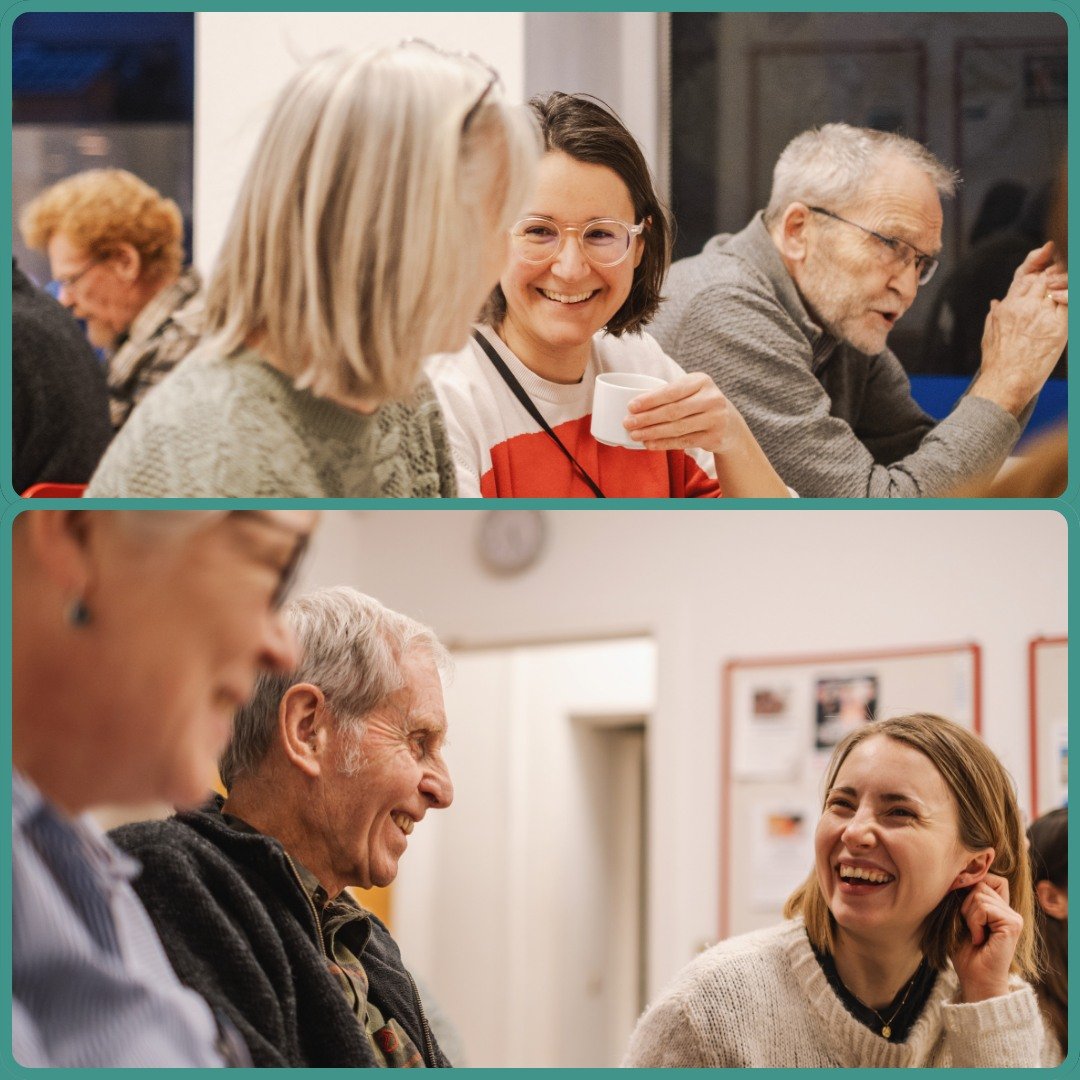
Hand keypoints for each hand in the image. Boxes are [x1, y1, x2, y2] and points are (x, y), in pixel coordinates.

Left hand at [623, 372, 740, 453]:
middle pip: (673, 411)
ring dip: (652, 433)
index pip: (672, 391)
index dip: (650, 400)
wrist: (730, 424)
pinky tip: (649, 444)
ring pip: (677, 428)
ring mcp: (716, 419)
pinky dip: (664, 444)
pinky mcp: (714, 437)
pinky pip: (684, 442)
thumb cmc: (700, 404)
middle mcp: (712, 398)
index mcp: (702, 381)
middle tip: (627, 423)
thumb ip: (670, 394)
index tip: (631, 406)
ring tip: (634, 435)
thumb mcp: (691, 391)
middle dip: (647, 418)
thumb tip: (634, 407)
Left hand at [950, 873, 1022, 1002]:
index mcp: (999, 907)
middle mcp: (1009, 910)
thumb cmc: (964, 951)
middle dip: (965, 903)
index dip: (971, 884)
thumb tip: (957, 873)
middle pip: (981, 883)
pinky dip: (974, 922)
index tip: (960, 902)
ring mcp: (1014, 917)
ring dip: (969, 915)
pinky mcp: (1013, 924)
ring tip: (975, 934)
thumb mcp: (959, 917)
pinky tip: (979, 938)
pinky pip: (984, 908)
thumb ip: (963, 896)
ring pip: (980, 894)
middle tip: (970, 927)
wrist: (975, 979)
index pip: (988, 877)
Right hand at [971, 243, 1067, 414]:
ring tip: (1066, 280)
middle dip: (1056, 268)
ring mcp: (1039, 314)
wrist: (1005, 383)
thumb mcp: (989, 335)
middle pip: (1043, 274)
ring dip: (1065, 279)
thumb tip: (995, 302)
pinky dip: (1070, 294)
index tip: (1048, 249)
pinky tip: (1068, 295)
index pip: (1024, 274)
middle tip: (1064, 266)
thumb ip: (994, 315)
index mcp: (1006, 307)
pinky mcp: (1057, 325)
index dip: (1036, 260)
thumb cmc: (997, 365)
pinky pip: (1069, 300)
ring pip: (1058, 282)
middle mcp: (1022, 305)